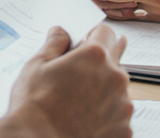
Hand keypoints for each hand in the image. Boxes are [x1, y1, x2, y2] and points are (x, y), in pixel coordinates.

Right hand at [0, 25, 131, 137]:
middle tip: (79, 73)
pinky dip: (106, 114)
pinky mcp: (124, 128)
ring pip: (117, 89)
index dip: (93, 36)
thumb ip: (54, 43)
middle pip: (114, 60)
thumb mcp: (37, 64)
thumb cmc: (35, 105)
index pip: (106, 32)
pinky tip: (85, 119)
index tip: (84, 43)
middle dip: (98, 63)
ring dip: (103, 90)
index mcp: (96, 56)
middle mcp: (115, 77)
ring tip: (77, 102)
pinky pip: (118, 114)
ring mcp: (123, 105)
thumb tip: (61, 32)